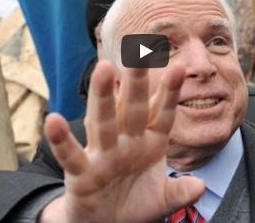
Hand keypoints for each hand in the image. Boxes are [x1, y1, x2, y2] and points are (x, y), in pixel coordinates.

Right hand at [40, 60, 204, 221]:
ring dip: (103, 97)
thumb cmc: (132, 203)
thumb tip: (201, 186)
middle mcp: (123, 144)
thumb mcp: (162, 199)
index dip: (168, 94)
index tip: (178, 68)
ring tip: (104, 69)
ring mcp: (101, 156)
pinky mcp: (80, 175)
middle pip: (130, 108)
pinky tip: (54, 120)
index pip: (159, 115)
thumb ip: (179, 192)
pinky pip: (71, 156)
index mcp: (147, 144)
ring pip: (102, 122)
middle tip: (140, 52)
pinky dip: (62, 140)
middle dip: (136, 82)